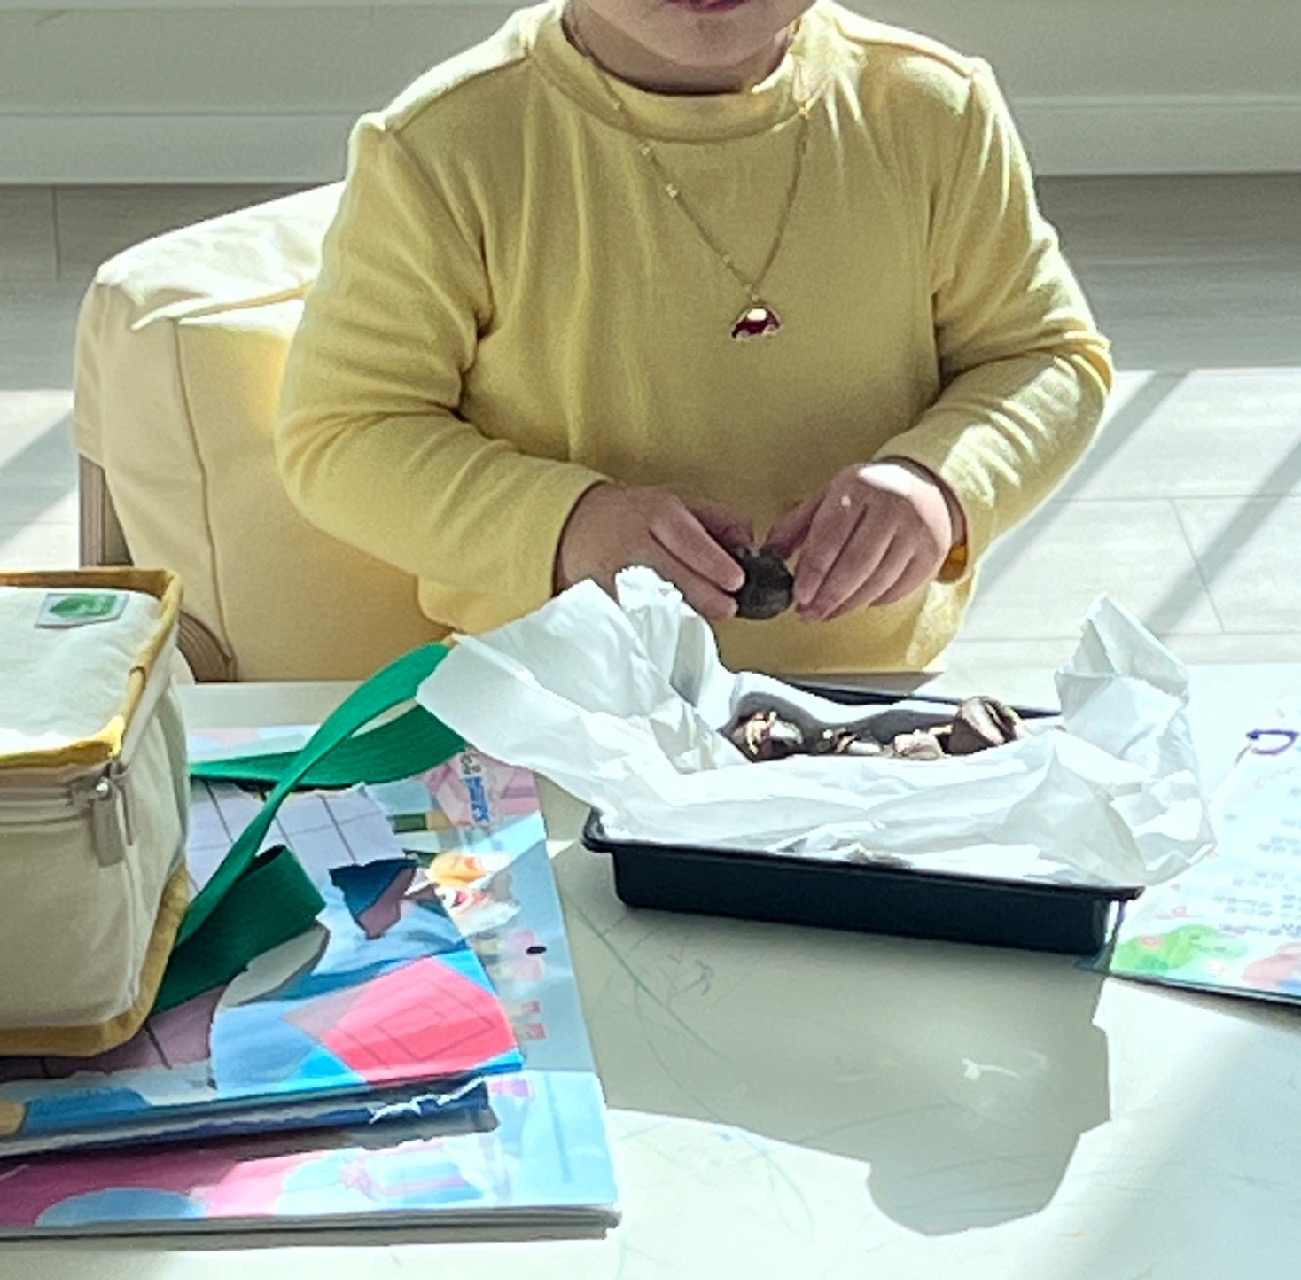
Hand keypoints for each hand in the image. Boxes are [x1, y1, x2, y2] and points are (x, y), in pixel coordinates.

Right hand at [555, 483, 751, 620]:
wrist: (572, 524)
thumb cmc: (636, 516)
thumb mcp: (678, 501)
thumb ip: (719, 520)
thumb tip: (749, 545)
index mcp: (657, 513)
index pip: (690, 542)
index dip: (715, 564)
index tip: (736, 581)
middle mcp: (634, 542)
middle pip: (675, 576)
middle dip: (707, 597)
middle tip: (727, 608)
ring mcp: (613, 574)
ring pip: (655, 602)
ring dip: (682, 613)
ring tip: (697, 617)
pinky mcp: (598, 601)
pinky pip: (631, 619)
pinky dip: (652, 626)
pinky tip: (666, 629)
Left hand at [766, 460, 962, 621]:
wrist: (922, 483)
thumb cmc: (866, 494)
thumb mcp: (828, 497)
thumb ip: (796, 525)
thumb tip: (770, 555)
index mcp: (859, 488)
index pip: (831, 536)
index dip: (813, 572)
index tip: (799, 596)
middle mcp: (892, 505)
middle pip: (856, 564)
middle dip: (828, 596)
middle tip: (809, 614)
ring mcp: (917, 529)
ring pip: (879, 580)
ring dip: (849, 604)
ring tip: (827, 614)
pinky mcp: (933, 551)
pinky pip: (902, 588)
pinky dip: (877, 601)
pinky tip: (859, 602)